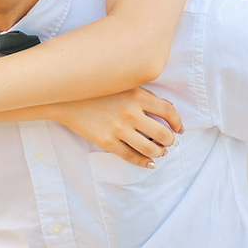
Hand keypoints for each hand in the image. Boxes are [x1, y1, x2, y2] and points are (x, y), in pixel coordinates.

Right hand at [58, 88, 184, 167]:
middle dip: (170, 140)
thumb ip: (146, 95)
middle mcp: (130, 112)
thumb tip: (168, 107)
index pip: (168, 111)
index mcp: (138, 95)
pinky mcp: (106, 141)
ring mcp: (118, 128)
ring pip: (149, 148)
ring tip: (161, 152)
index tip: (180, 128)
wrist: (66, 98)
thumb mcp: (125, 84)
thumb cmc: (99, 89)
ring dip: (160, 153)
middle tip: (170, 142)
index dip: (178, 122)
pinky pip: (130, 156)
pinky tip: (148, 163)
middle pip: (162, 133)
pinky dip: (143, 162)